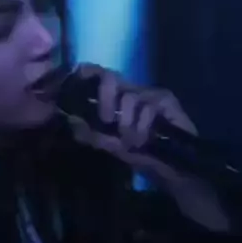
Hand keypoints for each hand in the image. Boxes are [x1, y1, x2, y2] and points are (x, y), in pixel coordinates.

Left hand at [68, 64, 229, 230]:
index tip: (78, 82)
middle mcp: (131, 90)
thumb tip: (71, 119)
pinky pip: (147, 105)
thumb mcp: (110, 146)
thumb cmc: (140, 154)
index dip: (86, 73)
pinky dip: (142, 126)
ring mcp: (150, 93)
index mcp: (115, 98)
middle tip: (107, 121)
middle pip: (110, 76)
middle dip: (104, 99)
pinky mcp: (166, 99)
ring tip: (133, 142)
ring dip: (127, 123)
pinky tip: (146, 139)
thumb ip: (91, 134)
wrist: (170, 169)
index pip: (98, 74)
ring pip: (128, 95)